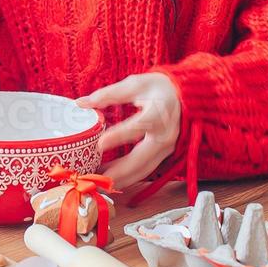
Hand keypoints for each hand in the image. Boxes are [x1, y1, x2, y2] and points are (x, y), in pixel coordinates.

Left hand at [76, 72, 182, 190]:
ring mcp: (166, 149)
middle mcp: (165, 136)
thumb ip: (109, 94)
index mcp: (159, 113)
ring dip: (120, 179)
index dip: (119, 136)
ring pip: (143, 170)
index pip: (138, 126)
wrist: (187, 97)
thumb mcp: (136, 84)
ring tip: (96, 182)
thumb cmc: (160, 88)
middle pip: (140, 160)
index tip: (100, 143)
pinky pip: (145, 170)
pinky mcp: (163, 156)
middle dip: (116, 172)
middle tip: (93, 177)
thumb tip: (81, 103)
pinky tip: (109, 178)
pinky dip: (128, 177)